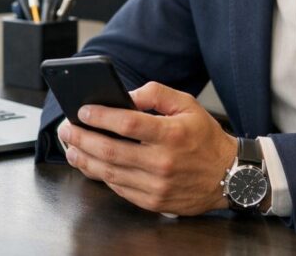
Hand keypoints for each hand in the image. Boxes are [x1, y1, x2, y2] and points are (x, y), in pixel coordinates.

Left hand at [57, 81, 236, 215]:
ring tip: (71, 147)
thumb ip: (156, 93)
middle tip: (67, 129)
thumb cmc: (205, 138)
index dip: (100, 116)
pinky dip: (101, 175)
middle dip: (82, 138)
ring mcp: (156, 185)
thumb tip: (126, 96)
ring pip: (109, 173)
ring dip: (84, 159)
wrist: (228, 176)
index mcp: (171, 135)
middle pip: (110, 150)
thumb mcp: (187, 104)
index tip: (82, 111)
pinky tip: (91, 164)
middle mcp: (162, 162)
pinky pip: (118, 188)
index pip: (127, 124)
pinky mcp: (153, 201)